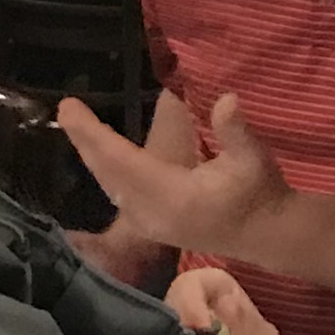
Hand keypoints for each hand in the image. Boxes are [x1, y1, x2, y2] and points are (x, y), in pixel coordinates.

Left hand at [62, 92, 285, 257]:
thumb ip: (236, 130)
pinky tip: (101, 158)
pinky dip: (105, 172)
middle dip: (85, 141)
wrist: (267, 235)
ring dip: (93, 156)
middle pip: (108, 174)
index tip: (69, 108)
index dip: (93, 134)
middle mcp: (154, 213)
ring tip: (78, 128)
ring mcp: (152, 224)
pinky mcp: (154, 227)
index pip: (121, 161)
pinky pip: (118, 197)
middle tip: (67, 110)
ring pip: (109, 187)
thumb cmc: (261, 192)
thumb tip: (226, 99)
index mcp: (174, 196)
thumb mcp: (255, 157)